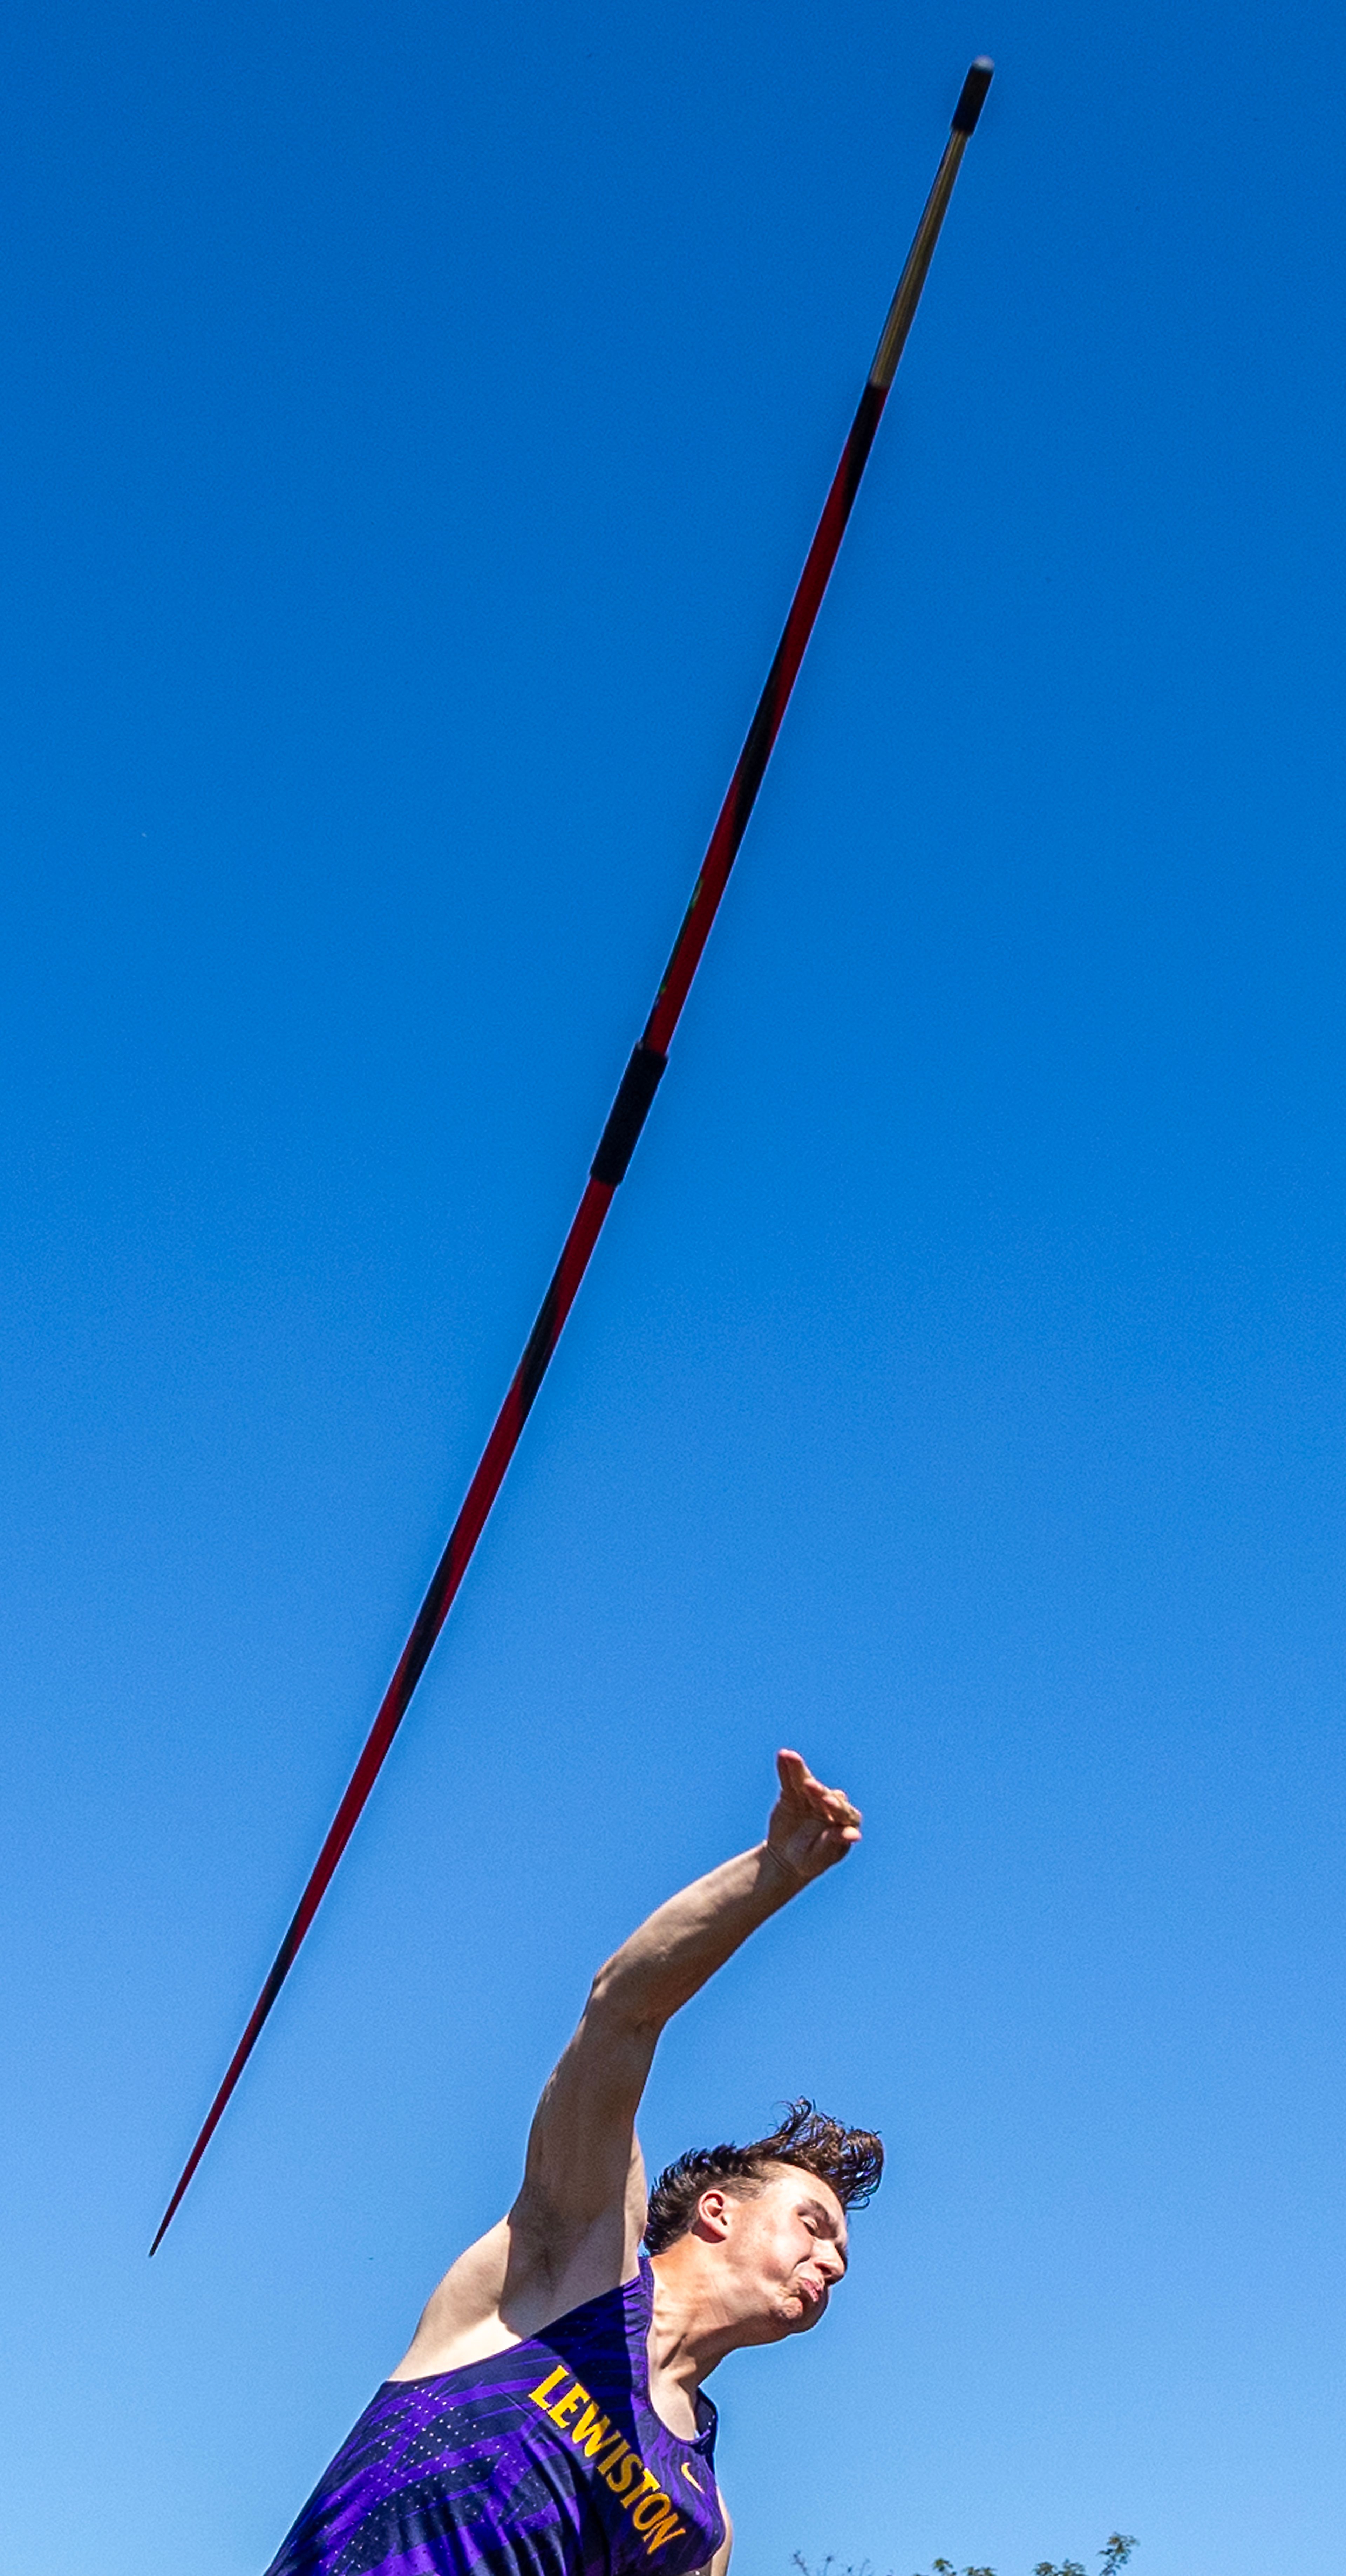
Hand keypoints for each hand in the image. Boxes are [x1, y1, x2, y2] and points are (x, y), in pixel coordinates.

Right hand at [765, 1749, 860, 1882]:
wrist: (786, 1858)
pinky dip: (786, 1768)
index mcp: (845, 1821)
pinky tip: (782, 1755)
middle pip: (825, 1794)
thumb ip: (835, 1842)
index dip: (836, 1806)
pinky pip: (789, 1779)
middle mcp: (830, 1804)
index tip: (828, 1803)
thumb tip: (855, 1835)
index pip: (844, 1811)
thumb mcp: (821, 1855)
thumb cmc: (811, 1860)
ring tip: (790, 1756)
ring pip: (806, 1781)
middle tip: (809, 1786)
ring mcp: (811, 1797)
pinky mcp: (793, 1793)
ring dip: (799, 1769)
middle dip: (817, 1790)